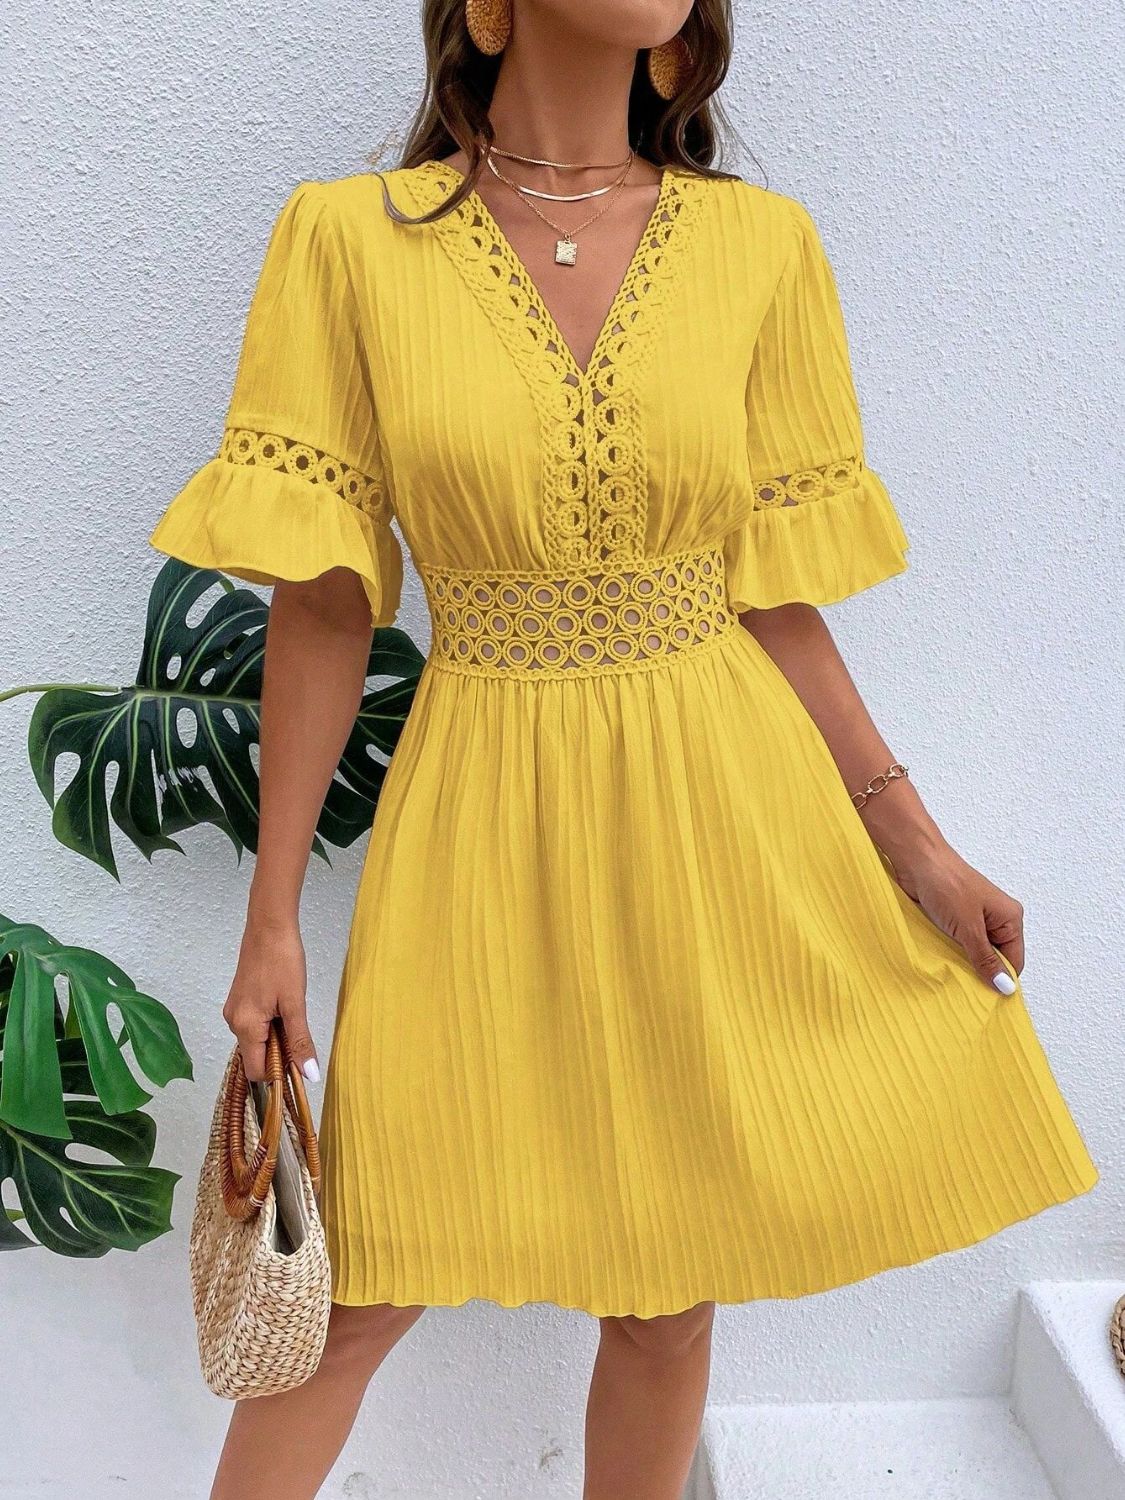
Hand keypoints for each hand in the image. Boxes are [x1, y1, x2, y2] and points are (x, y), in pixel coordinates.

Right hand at [222, 917, 318, 1082]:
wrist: (269, 926)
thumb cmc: (283, 961)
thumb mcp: (295, 1004)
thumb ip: (300, 1042)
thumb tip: (309, 1075)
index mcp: (245, 1027)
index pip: (256, 1071)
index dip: (278, 1074)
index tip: (299, 1064)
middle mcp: (233, 1022)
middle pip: (256, 1056)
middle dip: (279, 1053)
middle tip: (299, 1031)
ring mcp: (234, 1010)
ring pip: (256, 1040)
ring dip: (276, 1037)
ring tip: (292, 1014)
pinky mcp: (239, 1001)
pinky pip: (254, 1025)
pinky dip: (270, 1025)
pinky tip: (284, 1007)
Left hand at [890, 841, 1023, 992]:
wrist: (916, 860)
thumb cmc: (946, 885)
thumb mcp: (968, 928)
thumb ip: (985, 958)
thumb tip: (1005, 986)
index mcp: (1010, 918)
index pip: (1014, 961)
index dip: (1001, 979)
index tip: (985, 999)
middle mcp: (997, 919)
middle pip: (996, 958)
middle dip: (981, 972)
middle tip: (964, 989)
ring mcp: (975, 919)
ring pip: (976, 953)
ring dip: (964, 963)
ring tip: (951, 975)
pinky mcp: (955, 919)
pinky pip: (960, 944)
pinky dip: (952, 953)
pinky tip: (942, 962)